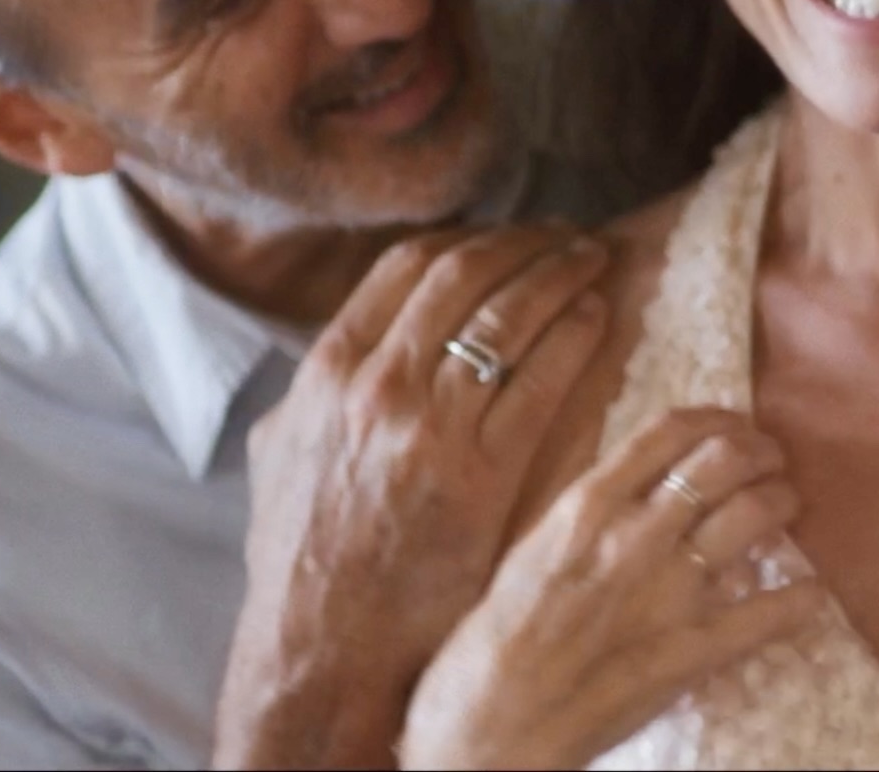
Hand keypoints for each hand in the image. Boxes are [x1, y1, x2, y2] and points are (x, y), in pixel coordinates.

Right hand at [212, 224, 616, 769]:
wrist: (327, 642)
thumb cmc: (305, 557)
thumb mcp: (282, 457)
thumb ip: (310, 395)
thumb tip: (332, 356)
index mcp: (329, 372)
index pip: (409, 265)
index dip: (469, 238)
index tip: (508, 236)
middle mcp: (378, 385)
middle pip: (467, 274)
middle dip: (526, 244)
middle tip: (567, 237)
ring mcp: (432, 426)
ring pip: (511, 315)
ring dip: (560, 276)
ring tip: (594, 262)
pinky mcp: (483, 471)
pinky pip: (543, 378)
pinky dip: (574, 335)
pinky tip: (597, 317)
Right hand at [400, 408, 828, 768]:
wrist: (488, 731)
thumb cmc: (494, 643)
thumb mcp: (530, 549)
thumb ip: (586, 511)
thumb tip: (637, 478)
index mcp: (586, 507)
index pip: (671, 430)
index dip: (719, 418)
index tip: (735, 424)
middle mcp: (634, 536)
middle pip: (725, 459)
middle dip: (761, 450)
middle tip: (771, 460)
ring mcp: (668, 593)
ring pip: (755, 515)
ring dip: (783, 502)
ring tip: (786, 506)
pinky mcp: (692, 651)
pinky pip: (771, 611)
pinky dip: (801, 596)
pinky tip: (810, 591)